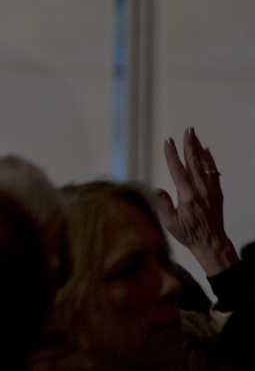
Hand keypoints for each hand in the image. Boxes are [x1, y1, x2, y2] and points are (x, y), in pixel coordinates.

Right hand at [154, 128, 238, 275]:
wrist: (211, 243)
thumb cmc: (188, 234)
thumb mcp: (170, 223)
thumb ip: (163, 205)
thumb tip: (156, 189)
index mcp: (187, 196)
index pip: (177, 170)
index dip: (172, 154)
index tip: (167, 141)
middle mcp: (200, 190)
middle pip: (194, 162)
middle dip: (189, 144)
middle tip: (187, 130)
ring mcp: (211, 190)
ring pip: (205, 164)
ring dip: (199, 148)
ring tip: (194, 135)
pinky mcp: (217, 192)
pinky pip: (214, 172)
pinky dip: (210, 160)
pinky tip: (207, 151)